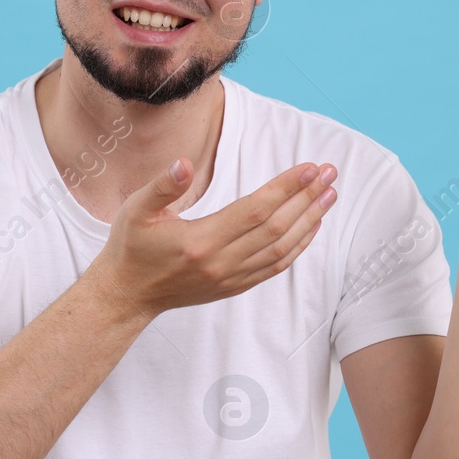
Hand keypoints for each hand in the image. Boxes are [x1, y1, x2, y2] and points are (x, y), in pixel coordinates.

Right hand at [87, 157, 338, 317]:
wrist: (127, 295)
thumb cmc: (131, 248)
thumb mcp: (136, 210)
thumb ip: (162, 186)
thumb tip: (182, 164)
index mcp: (200, 242)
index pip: (256, 210)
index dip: (287, 188)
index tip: (311, 168)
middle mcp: (221, 263)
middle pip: (276, 228)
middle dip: (307, 198)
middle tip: (330, 173)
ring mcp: (230, 278)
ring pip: (282, 249)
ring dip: (309, 221)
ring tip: (329, 196)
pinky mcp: (234, 287)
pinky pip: (275, 267)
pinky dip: (298, 246)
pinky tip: (310, 226)